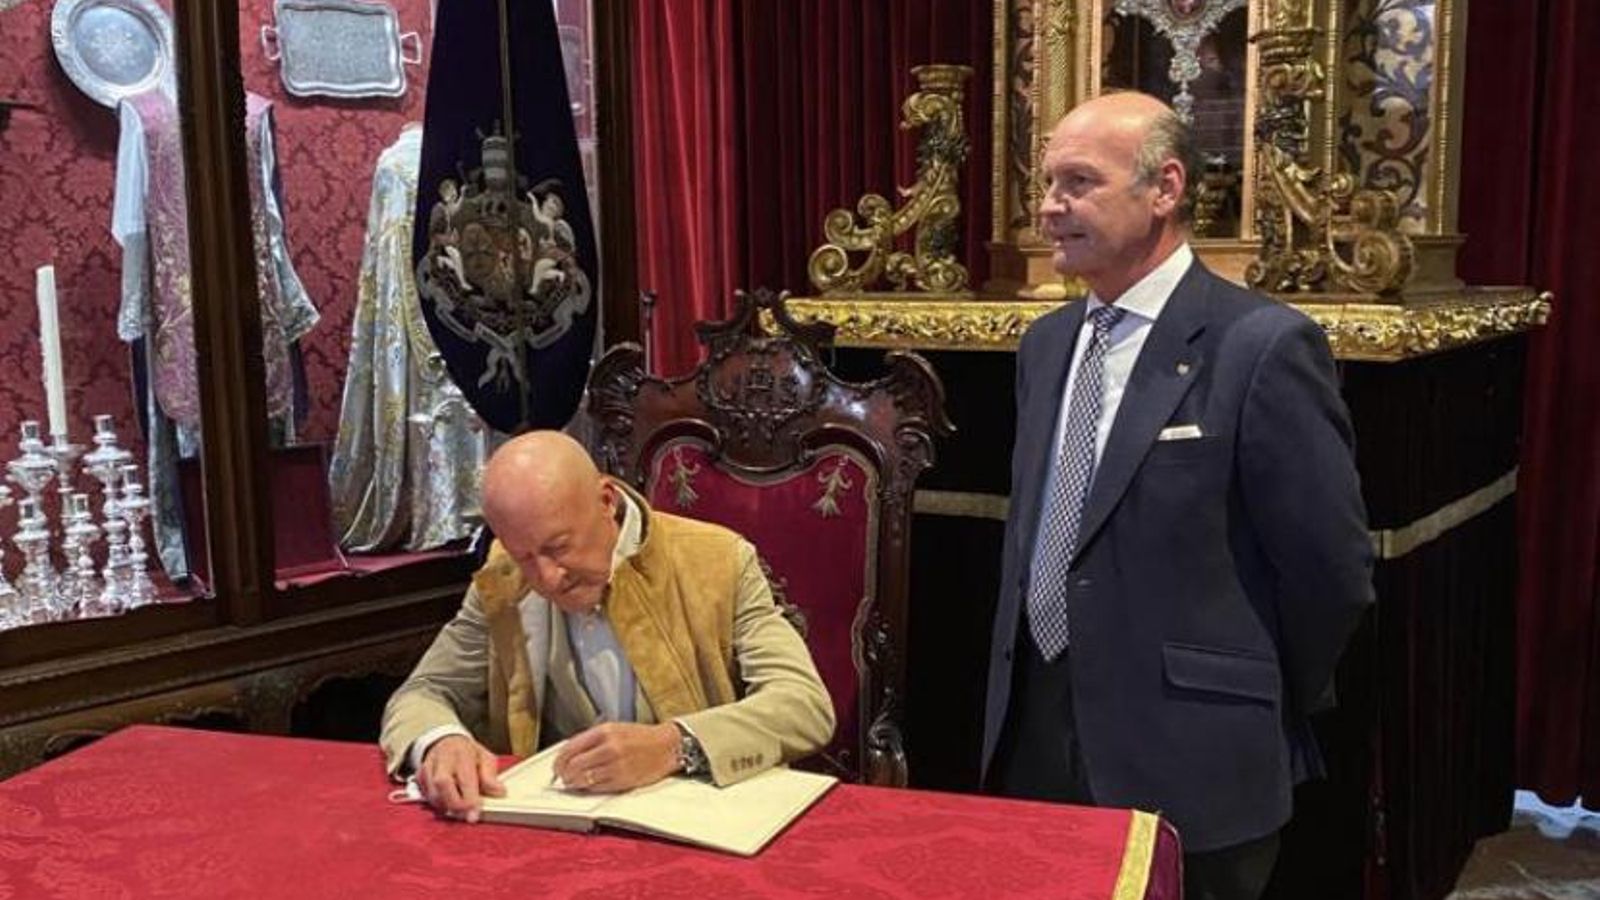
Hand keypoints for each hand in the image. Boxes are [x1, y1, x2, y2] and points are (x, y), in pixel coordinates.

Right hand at [418, 734, 505, 822]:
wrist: (446, 742)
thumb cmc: (468, 753)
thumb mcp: (485, 758)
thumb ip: (490, 775)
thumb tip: (499, 791)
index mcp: (462, 754)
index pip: (465, 779)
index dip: (469, 800)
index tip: (474, 815)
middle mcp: (442, 760)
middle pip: (442, 785)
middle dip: (454, 805)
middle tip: (466, 816)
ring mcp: (428, 768)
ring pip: (431, 793)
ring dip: (445, 806)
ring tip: (458, 811)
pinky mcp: (420, 776)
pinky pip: (425, 795)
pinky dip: (437, 803)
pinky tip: (447, 804)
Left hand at [553, 722, 679, 792]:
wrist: (666, 746)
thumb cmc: (641, 737)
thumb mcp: (614, 729)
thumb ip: (591, 740)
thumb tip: (568, 756)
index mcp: (604, 732)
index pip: (570, 749)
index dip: (559, 761)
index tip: (557, 766)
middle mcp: (610, 748)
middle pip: (574, 766)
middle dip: (564, 774)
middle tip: (563, 776)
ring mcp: (616, 765)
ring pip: (583, 779)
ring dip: (574, 783)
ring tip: (574, 782)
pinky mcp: (623, 780)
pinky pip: (597, 788)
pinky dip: (588, 788)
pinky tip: (588, 785)